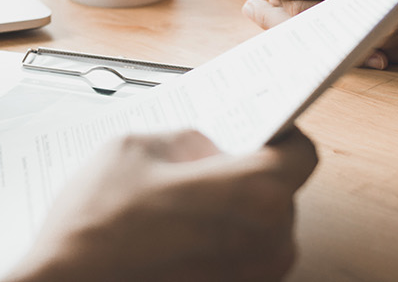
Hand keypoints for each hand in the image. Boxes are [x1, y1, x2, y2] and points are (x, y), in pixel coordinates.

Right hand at [8, 130, 318, 281]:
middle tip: (208, 166)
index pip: (302, 154)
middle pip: (280, 194)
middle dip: (249, 176)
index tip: (262, 130)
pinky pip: (240, 261)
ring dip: (234, 214)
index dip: (281, 136)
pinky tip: (180, 234)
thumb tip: (205, 147)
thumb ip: (185, 141)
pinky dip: (219, 244)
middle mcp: (265, 243)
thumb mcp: (133, 150)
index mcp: (253, 194)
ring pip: (262, 231)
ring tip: (186, 204)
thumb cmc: (95, 229)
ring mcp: (250, 278)